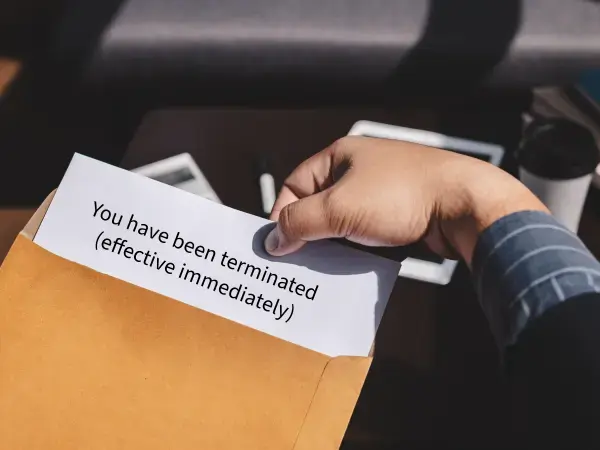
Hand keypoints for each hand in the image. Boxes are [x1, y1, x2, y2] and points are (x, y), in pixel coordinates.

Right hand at [264, 136, 546, 264]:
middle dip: (310, 233)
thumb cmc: (404, 193)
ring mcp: (382, 191)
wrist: (463, 205)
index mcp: (340, 156)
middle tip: (301, 260)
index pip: (295, 185)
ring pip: (344, 222)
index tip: (279, 244)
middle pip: (319, 205)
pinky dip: (359, 249)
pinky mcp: (399, 212)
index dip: (283, 214)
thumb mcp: (339, 208)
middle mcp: (359, 170)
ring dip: (336, 244)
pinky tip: (358, 264)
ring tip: (331, 266)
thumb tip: (276, 238)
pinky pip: (368, 233)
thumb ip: (300, 222)